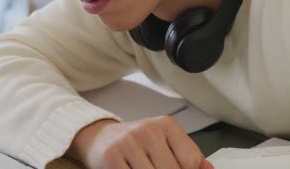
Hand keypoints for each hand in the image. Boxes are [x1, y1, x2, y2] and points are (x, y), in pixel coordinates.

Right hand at [67, 116, 213, 168]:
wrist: (98, 138)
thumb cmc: (136, 144)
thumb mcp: (164, 143)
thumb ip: (188, 158)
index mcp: (166, 125)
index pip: (191, 161)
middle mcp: (148, 130)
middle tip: (153, 168)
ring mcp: (128, 142)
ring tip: (142, 168)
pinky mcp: (111, 157)